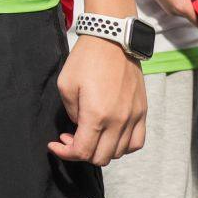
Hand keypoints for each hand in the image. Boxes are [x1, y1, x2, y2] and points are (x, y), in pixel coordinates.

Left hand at [50, 36, 146, 166]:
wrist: (112, 40)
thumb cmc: (86, 59)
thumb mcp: (66, 85)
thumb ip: (71, 113)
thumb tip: (79, 126)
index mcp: (97, 115)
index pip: (83, 151)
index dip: (65, 153)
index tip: (55, 144)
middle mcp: (118, 121)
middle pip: (101, 157)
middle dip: (81, 153)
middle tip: (70, 138)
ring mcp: (133, 117)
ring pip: (119, 153)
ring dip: (101, 150)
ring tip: (89, 135)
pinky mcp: (142, 112)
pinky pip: (137, 142)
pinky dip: (123, 146)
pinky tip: (110, 136)